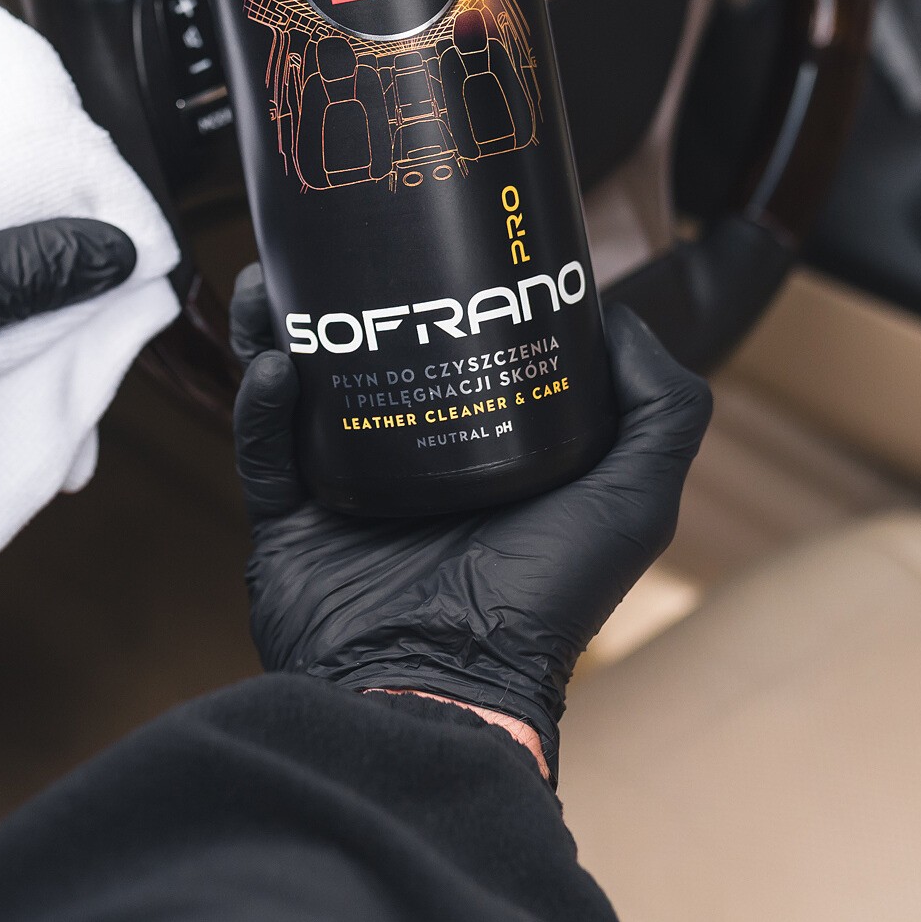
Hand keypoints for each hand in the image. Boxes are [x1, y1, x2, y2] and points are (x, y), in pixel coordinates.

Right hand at [230, 264, 711, 779]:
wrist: (436, 689)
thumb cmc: (540, 607)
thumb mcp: (630, 504)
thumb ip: (660, 414)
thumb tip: (625, 318)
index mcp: (480, 453)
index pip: (454, 351)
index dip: (438, 294)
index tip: (428, 232)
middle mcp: (409, 466)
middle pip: (363, 357)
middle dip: (339, 300)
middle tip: (329, 248)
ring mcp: (343, 492)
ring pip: (298, 390)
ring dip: (277, 332)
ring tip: (272, 285)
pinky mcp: (289, 523)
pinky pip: (261, 452)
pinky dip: (260, 406)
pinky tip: (276, 363)